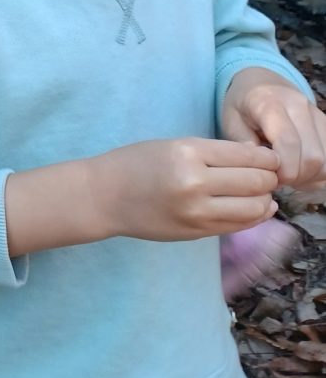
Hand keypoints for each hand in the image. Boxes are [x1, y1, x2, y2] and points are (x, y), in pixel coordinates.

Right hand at [94, 137, 279, 241]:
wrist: (105, 196)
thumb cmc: (137, 163)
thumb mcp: (173, 145)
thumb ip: (213, 154)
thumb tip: (259, 164)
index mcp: (188, 152)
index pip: (246, 155)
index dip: (267, 158)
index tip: (272, 158)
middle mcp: (195, 182)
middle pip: (255, 182)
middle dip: (269, 178)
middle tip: (271, 175)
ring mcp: (196, 212)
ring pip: (253, 208)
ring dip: (265, 200)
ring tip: (263, 193)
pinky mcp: (196, 232)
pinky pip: (238, 226)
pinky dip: (254, 217)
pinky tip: (257, 209)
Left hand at [222, 70, 325, 186]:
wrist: (261, 81)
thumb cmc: (242, 104)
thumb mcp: (230, 120)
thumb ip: (243, 143)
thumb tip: (261, 168)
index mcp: (270, 102)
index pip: (288, 143)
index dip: (284, 170)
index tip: (272, 179)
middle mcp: (300, 106)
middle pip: (313, 156)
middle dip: (296, 177)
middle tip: (277, 180)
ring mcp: (317, 114)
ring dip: (310, 177)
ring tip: (288, 175)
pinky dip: (319, 172)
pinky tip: (300, 170)